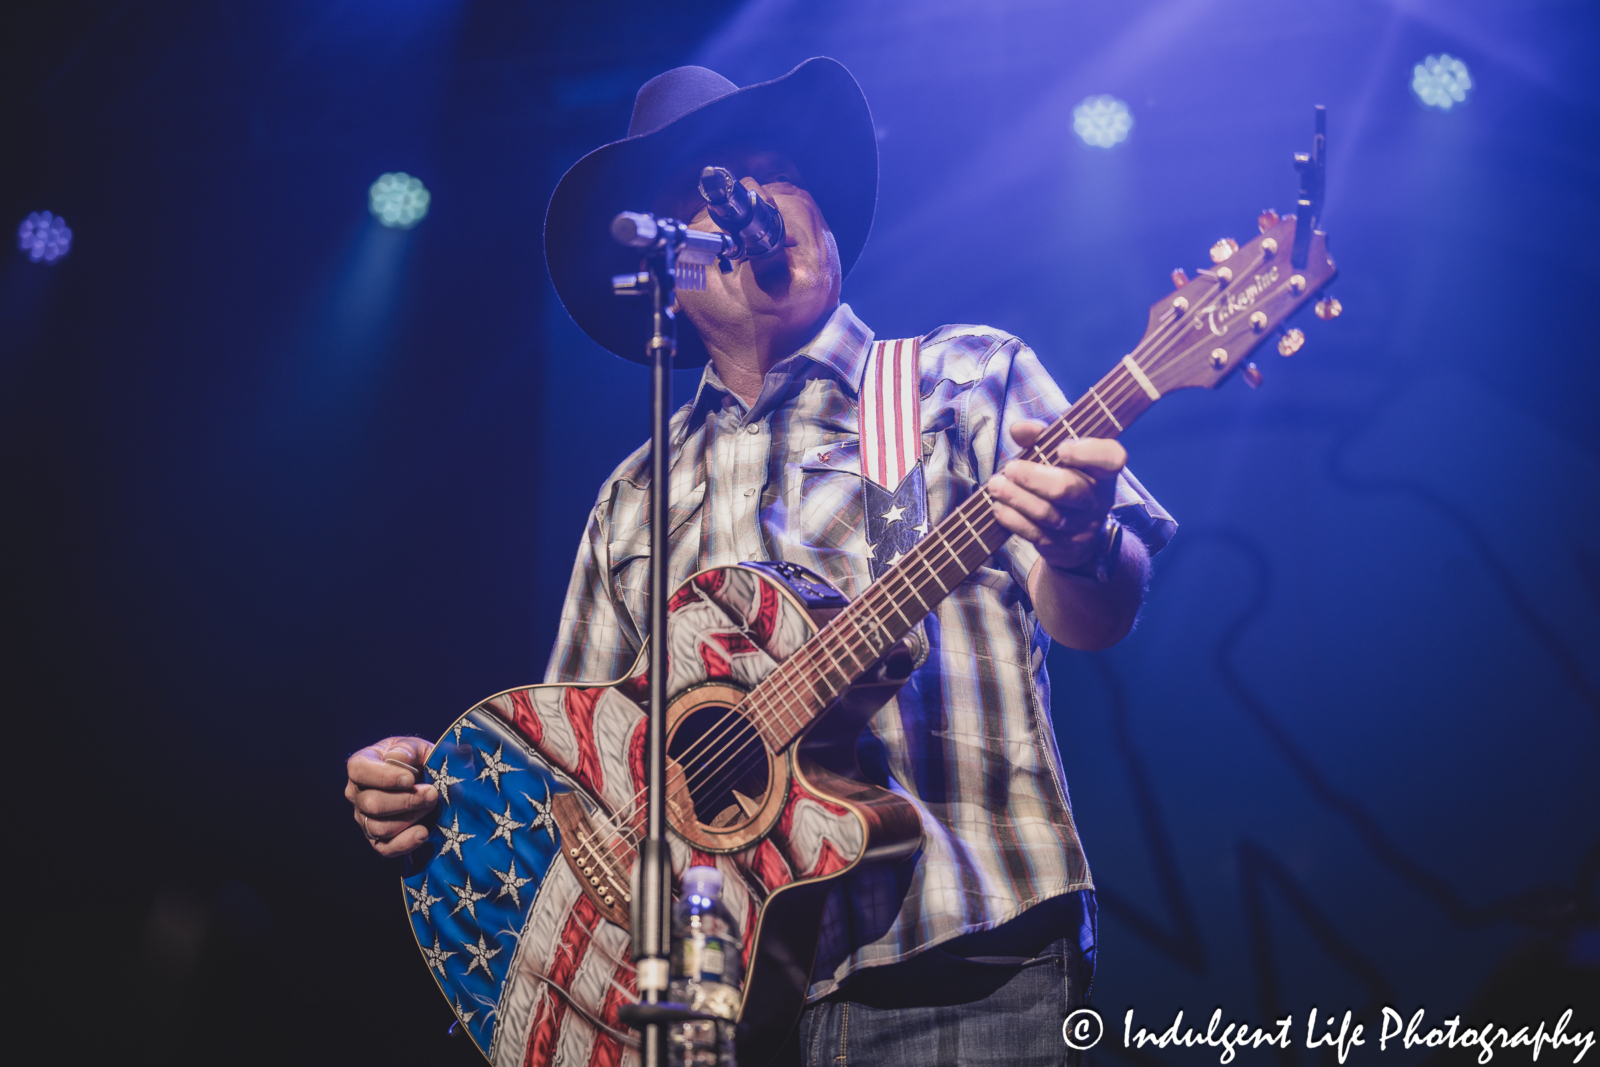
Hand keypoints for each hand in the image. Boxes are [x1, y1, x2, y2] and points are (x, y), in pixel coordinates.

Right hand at [345, 736, 436, 857]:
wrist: (428, 780)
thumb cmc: (417, 760)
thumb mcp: (417, 747)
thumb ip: (409, 749)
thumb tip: (399, 758)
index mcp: (362, 765)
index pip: (359, 770)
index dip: (384, 776)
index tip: (410, 779)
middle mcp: (357, 793)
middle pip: (372, 803)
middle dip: (406, 800)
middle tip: (432, 793)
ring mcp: (364, 818)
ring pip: (380, 827)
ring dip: (410, 817)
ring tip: (431, 805)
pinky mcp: (377, 839)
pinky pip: (385, 848)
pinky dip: (405, 843)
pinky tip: (423, 832)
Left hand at [986, 421, 1125, 570]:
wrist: (1078, 537)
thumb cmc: (1066, 480)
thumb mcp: (1060, 456)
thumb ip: (1041, 437)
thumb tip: (1019, 429)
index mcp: (1103, 471)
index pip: (1111, 458)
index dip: (1089, 453)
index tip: (1062, 448)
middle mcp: (1096, 499)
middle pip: (1068, 489)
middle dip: (1034, 478)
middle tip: (1010, 468)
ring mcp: (1079, 525)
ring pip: (1047, 513)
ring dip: (1016, 498)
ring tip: (995, 485)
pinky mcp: (1060, 545)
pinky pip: (1034, 533)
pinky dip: (1012, 519)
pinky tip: (997, 506)